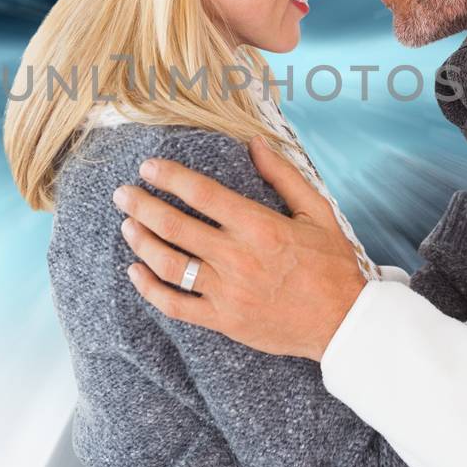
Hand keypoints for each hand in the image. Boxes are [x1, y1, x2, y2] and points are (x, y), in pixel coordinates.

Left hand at [114, 137, 366, 360]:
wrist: (345, 323)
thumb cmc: (333, 264)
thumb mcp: (317, 212)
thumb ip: (284, 176)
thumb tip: (254, 143)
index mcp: (259, 227)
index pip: (202, 194)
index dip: (169, 176)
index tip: (148, 167)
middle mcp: (238, 258)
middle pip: (175, 226)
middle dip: (142, 206)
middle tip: (122, 193)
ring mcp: (228, 292)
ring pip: (169, 265)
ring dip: (141, 242)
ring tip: (127, 226)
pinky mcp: (224, 320)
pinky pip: (176, 305)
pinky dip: (150, 289)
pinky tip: (136, 271)